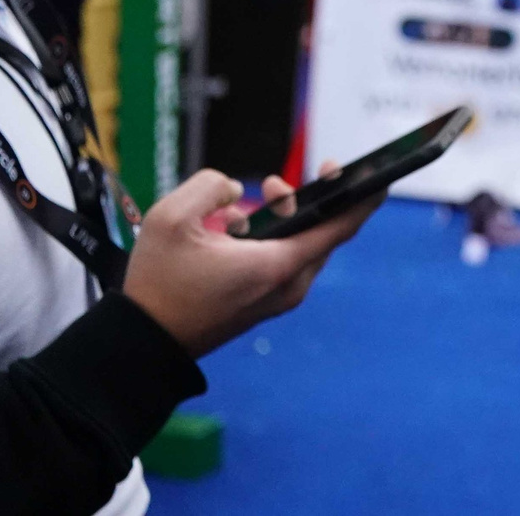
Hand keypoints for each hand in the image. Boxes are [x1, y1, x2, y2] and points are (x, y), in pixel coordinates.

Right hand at [123, 169, 379, 358]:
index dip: (364, 196)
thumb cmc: (157, 284)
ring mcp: (278, 299)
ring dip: (286, 217)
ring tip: (254, 202)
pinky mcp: (263, 304)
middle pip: (322, 233)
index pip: (341, 227)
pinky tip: (238, 228)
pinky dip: (273, 238)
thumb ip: (210, 187)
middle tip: (274, 185)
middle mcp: (289, 285)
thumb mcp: (171, 218)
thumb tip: (236, 193)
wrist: (141, 346)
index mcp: (278, 266)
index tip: (378, 173)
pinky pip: (284, 261)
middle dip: (307, 199)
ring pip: (302, 246)